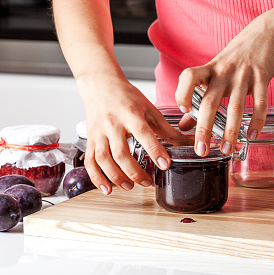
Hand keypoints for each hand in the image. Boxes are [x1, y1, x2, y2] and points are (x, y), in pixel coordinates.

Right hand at [79, 72, 180, 193]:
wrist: (100, 85)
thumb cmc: (126, 96)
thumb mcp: (148, 107)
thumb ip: (164, 127)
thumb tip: (183, 142)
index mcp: (131, 114)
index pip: (143, 133)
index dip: (154, 150)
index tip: (165, 164)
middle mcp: (113, 124)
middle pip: (120, 152)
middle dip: (134, 171)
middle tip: (147, 182)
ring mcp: (99, 133)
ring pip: (103, 159)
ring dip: (116, 176)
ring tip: (130, 186)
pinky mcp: (90, 139)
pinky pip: (90, 161)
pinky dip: (96, 177)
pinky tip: (106, 189)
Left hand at [175, 12, 273, 155]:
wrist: (265, 34)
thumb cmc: (235, 57)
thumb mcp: (213, 73)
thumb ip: (197, 98)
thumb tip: (183, 125)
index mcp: (209, 70)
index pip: (189, 77)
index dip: (182, 93)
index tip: (183, 111)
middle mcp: (223, 72)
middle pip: (210, 101)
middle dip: (204, 129)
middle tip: (201, 151)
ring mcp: (243, 75)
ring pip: (235, 107)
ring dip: (230, 131)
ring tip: (227, 150)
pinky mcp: (262, 77)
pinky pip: (260, 102)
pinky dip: (257, 121)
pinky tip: (252, 136)